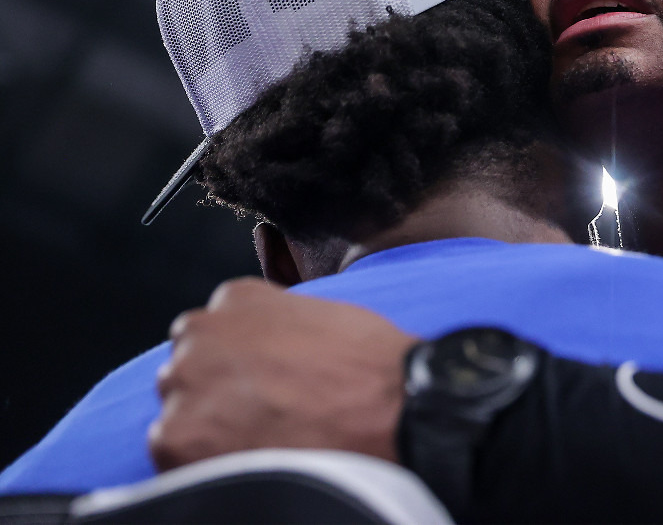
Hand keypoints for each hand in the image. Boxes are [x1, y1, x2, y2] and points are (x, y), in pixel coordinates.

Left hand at [150, 277, 419, 470]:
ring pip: (179, 408)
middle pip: (190, 365)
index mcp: (236, 298)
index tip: (262, 382)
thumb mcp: (323, 315)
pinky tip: (248, 459)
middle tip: (262, 413)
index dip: (239, 362)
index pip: (214, 329)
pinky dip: (202, 460)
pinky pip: (171, 451)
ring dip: (209, 423)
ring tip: (261, 439)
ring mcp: (186, 383)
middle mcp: (201, 333)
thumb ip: (278, 325)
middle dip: (217, 388)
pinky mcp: (177, 436)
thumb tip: (267, 353)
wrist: (396, 409)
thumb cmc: (373, 364)